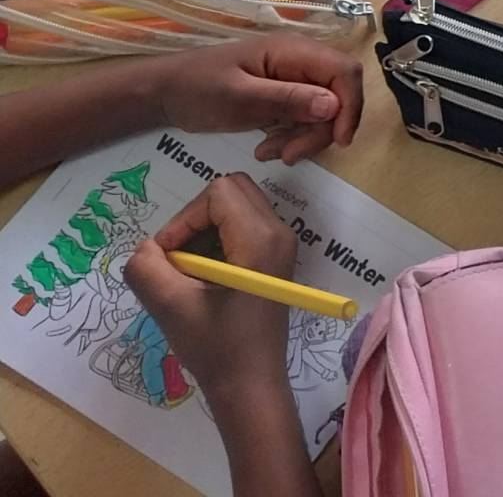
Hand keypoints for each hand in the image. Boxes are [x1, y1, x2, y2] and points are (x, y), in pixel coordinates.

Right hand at [122, 175, 296, 405]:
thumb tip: (148, 246)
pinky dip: (216, 243)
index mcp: (262, 239)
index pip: (219, 192)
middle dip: (195, 218)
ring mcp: (281, 246)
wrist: (250, 385)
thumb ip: (147, 266)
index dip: (185, 218)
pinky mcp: (274, 260)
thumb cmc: (216, 347)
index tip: (170, 257)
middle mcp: (280, 233)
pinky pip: (242, 227)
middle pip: (232, 190)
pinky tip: (204, 281)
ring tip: (191, 275)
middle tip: (179, 260)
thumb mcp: (169, 306)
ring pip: (236, 207)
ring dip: (204, 232)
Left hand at [153, 37, 363, 164]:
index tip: (337, 141)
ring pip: (325, 112)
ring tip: (269, 153)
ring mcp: (293, 79)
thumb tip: (334, 105)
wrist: (162, 93)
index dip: (350, 106)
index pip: (344, 72)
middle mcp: (300, 62)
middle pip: (338, 95)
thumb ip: (287, 99)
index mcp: (293, 51)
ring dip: (304, 138)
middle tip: (289, 156)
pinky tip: (266, 148)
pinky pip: (306, 118)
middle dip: (321, 131)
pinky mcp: (285, 96)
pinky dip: (293, 138)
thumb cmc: (195, 88)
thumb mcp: (239, 97)